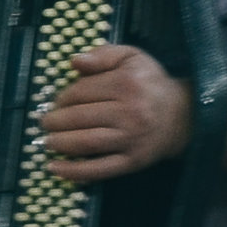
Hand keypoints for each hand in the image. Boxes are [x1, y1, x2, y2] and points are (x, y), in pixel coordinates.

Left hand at [39, 43, 190, 183]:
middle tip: (43, 124)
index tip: (53, 104)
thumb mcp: (131, 57)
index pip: (81, 92)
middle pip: (80, 118)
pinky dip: (74, 171)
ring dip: (60, 144)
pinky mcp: (133, 161)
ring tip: (47, 142)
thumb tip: (74, 62)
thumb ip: (103, 54)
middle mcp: (129, 112)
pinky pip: (100, 169)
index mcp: (125, 83)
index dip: (61, 99)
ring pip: (87, 143)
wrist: (182, 115)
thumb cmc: (150, 83)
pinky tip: (54, 168)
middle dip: (55, 122)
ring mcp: (131, 139)